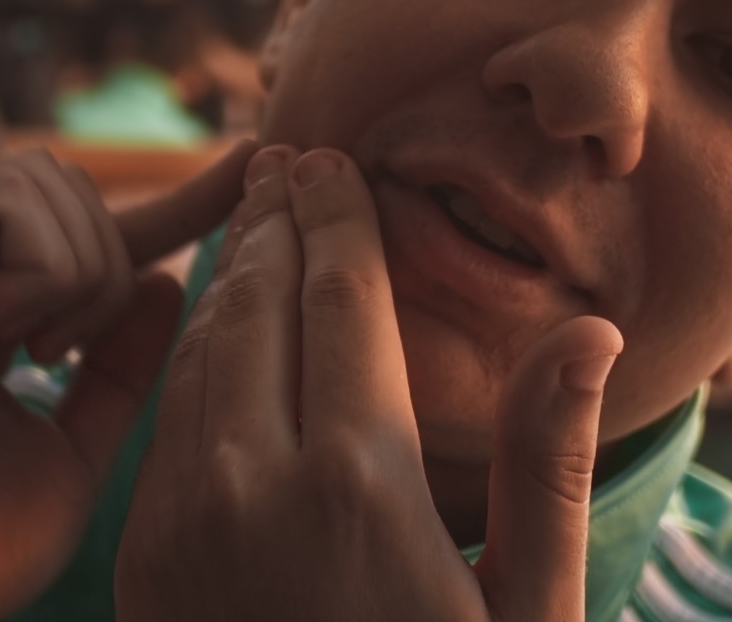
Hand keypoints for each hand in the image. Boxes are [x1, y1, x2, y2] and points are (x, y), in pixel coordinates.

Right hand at [0, 142, 256, 621]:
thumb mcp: (73, 450)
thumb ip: (119, 369)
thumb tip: (166, 282)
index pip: (89, 229)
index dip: (175, 203)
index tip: (248, 170)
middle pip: (67, 187)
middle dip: (107, 259)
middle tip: (62, 355)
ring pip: (41, 183)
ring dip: (75, 271)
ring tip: (34, 354)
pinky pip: (6, 206)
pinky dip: (39, 269)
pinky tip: (10, 338)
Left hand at [115, 147, 623, 620]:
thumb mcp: (529, 611)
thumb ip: (547, 464)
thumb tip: (588, 329)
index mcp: (360, 482)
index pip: (344, 297)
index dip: (338, 216)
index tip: (332, 156)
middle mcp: (252, 485)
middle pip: (259, 305)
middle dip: (275, 224)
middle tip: (286, 162)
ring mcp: (182, 523)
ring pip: (198, 355)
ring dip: (228, 281)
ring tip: (257, 228)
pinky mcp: (143, 561)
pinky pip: (166, 424)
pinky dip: (192, 359)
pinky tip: (219, 337)